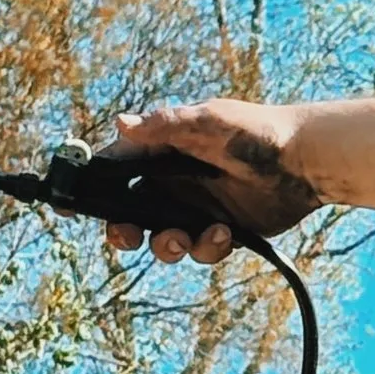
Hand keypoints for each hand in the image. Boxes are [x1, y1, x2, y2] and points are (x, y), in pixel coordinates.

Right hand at [100, 100, 323, 263]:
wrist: (308, 161)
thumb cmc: (257, 131)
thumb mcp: (208, 122)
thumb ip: (164, 127)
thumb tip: (120, 124)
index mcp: (161, 151)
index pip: (113, 169)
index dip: (87, 188)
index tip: (66, 206)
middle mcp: (173, 181)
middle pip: (129, 215)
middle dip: (124, 231)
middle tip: (129, 235)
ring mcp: (196, 208)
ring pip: (162, 240)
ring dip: (167, 245)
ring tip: (187, 237)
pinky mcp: (222, 230)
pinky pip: (200, 251)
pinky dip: (208, 248)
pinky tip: (225, 234)